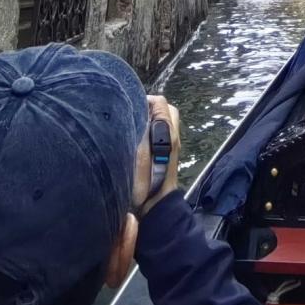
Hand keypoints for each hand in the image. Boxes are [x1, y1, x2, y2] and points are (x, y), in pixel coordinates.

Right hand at [133, 94, 179, 214]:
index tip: (130, 106)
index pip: (161, 102)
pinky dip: (151, 129)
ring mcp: (172, 144)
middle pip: (165, 109)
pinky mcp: (168, 152)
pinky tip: (137, 137)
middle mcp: (173, 135)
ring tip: (133, 124)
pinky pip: (161, 131)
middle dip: (150, 107)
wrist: (156, 204)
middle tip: (132, 113)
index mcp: (168, 132)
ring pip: (164, 120)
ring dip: (151, 118)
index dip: (145, 100)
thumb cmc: (147, 182)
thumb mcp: (140, 154)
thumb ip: (140, 131)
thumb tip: (136, 112)